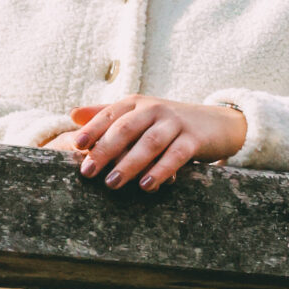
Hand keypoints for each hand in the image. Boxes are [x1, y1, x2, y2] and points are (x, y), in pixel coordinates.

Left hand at [56, 96, 247, 191]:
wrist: (215, 122)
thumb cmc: (167, 123)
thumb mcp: (139, 115)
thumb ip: (108, 115)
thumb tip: (72, 114)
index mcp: (137, 103)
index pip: (111, 114)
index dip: (93, 129)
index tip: (76, 145)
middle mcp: (155, 109)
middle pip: (126, 128)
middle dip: (105, 150)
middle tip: (88, 172)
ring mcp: (175, 123)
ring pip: (150, 142)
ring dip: (130, 164)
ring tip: (112, 184)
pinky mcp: (193, 139)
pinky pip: (175, 155)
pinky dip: (160, 170)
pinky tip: (147, 186)